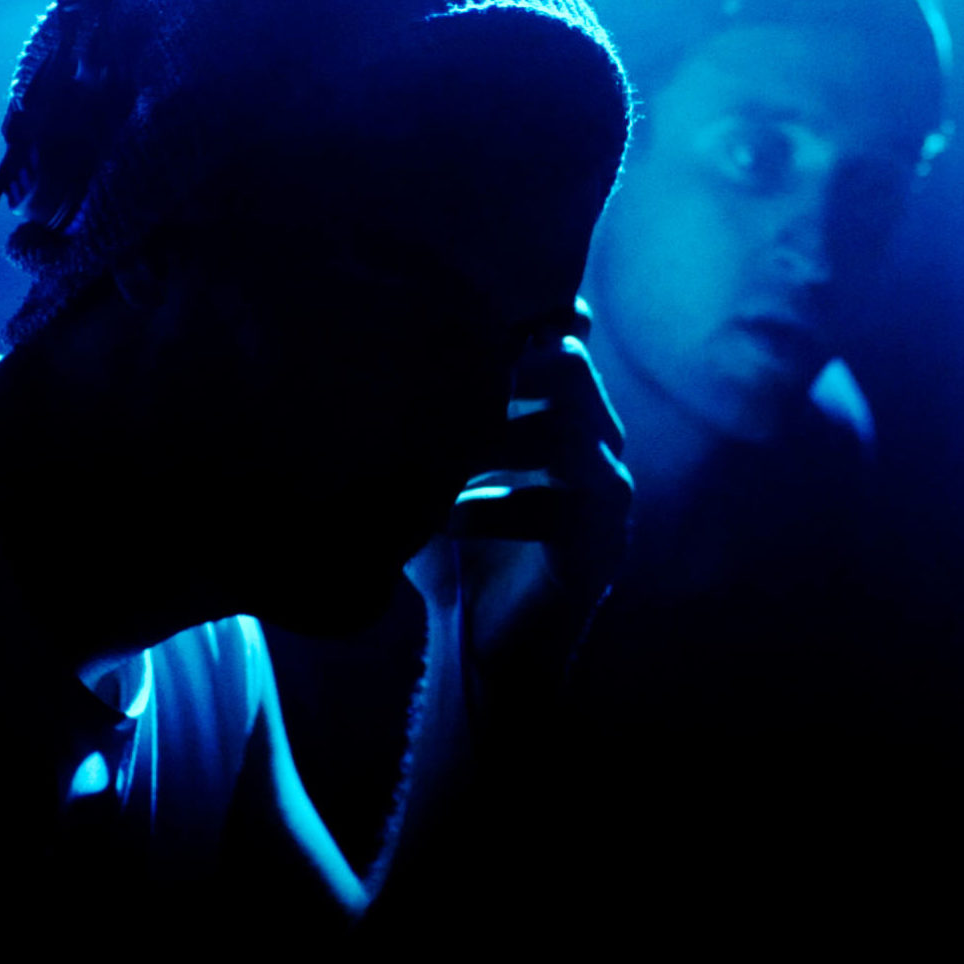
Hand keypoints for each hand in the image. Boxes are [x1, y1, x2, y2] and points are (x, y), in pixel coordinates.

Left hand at [407, 317, 631, 705]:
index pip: (561, 335)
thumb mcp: (428, 471)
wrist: (477, 640)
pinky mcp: (603, 546)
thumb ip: (418, 416)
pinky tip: (450, 518)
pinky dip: (497, 508)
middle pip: (570, 367)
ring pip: (569, 431)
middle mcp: (598, 441)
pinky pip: (563, 509)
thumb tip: (354, 349)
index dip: (511, 324)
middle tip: (435, 391)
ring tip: (434, 458)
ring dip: (491, 440)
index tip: (443, 328)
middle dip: (499, 374)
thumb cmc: (449, 544)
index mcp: (565, 411)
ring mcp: (609, 493)